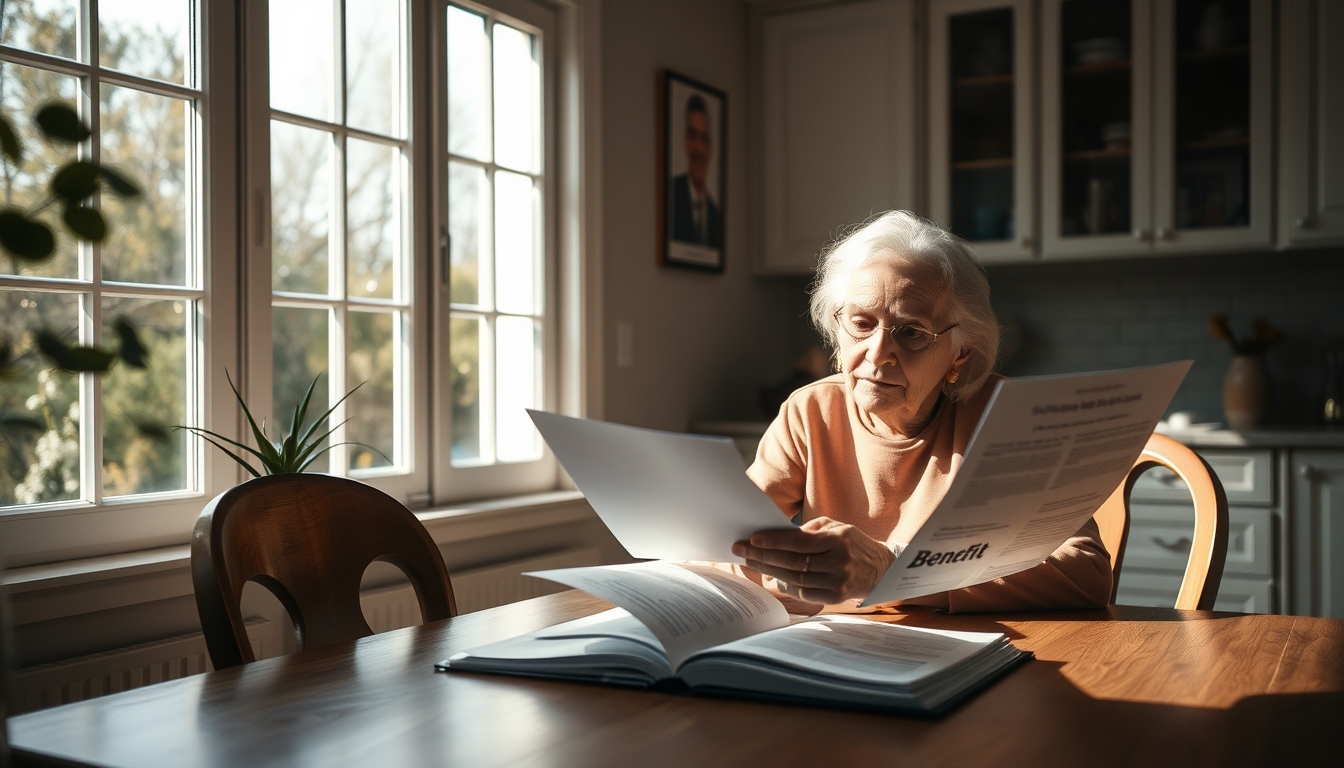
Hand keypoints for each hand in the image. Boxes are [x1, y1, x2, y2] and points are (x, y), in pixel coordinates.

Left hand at [731, 517, 895, 604]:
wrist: (881, 568)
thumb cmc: (852, 543)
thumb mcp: (835, 527)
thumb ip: (808, 532)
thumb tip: (776, 538)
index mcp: (838, 541)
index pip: (799, 543)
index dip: (774, 542)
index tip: (753, 539)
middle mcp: (839, 563)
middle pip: (792, 562)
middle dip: (763, 556)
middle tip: (741, 550)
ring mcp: (837, 583)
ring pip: (795, 579)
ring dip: (769, 571)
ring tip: (750, 562)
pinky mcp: (835, 598)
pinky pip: (803, 592)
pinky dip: (785, 585)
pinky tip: (771, 576)